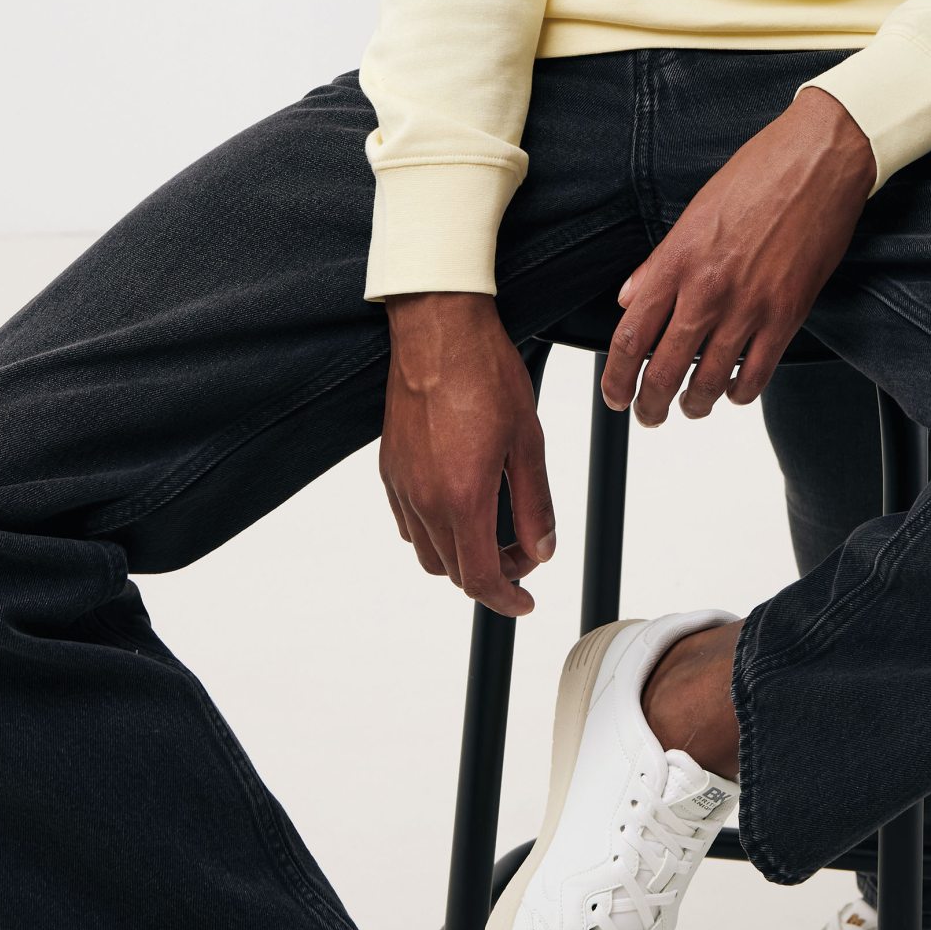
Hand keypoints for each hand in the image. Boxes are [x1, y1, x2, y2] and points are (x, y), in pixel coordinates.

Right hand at [380, 291, 554, 617]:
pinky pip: (408, 521)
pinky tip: (460, 503)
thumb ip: (536, 503)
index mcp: (463, 498)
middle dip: (492, 573)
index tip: (525, 601)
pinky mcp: (388, 467)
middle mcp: (424, 500)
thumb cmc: (485, 372)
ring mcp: (402, 484)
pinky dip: (434, 529)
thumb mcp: (528, 440)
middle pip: (453, 571)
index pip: (481, 579)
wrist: (439, 328)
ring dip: (460, 555)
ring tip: (494, 529)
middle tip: (524, 551)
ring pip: (427, 551)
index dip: (507, 600)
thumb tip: (542, 549)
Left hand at [601, 87, 875, 426]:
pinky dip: (739, 393)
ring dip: (694, 405)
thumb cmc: (760, 173)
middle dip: (649, 405)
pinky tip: (733, 390)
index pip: (630, 337)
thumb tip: (632, 298)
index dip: (615, 378)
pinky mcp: (787, 315)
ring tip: (690, 406)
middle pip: (662, 370)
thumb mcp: (694, 211)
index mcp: (678, 258)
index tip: (615, 393)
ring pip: (707, 382)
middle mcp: (707, 288)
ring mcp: (748, 306)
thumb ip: (660, 262)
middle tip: (648, 414)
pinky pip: (755, 376)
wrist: (818, 160)